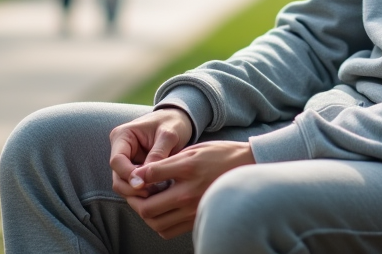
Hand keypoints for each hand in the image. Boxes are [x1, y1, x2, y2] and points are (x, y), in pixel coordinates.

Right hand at [108, 108, 193, 200]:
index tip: (144, 185)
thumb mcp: (169, 135)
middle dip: (132, 188)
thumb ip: (158, 154)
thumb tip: (146, 178)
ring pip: (124, 185)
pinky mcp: (134, 170)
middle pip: (117, 177)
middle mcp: (120, 149)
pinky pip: (134, 186)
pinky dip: (144, 191)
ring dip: (138, 192)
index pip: (117, 161)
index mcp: (122, 136)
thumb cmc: (173, 123)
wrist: (178, 121)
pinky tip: (159, 191)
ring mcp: (126, 161)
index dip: (128, 175)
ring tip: (159, 192)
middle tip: (152, 193)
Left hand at [124, 141, 255, 238]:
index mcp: (187, 169)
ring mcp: (194, 209)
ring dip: (145, 215)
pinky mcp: (197, 219)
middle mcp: (189, 192)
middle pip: (148, 208)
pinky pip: (169, 231)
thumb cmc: (219, 155)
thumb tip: (141, 173)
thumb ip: (167, 162)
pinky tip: (160, 212)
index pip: (150, 175)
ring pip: (156, 223)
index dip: (136, 176)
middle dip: (135, 202)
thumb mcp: (193, 149)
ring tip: (145, 203)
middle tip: (134, 194)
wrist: (247, 168)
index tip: (134, 176)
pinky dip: (159, 224)